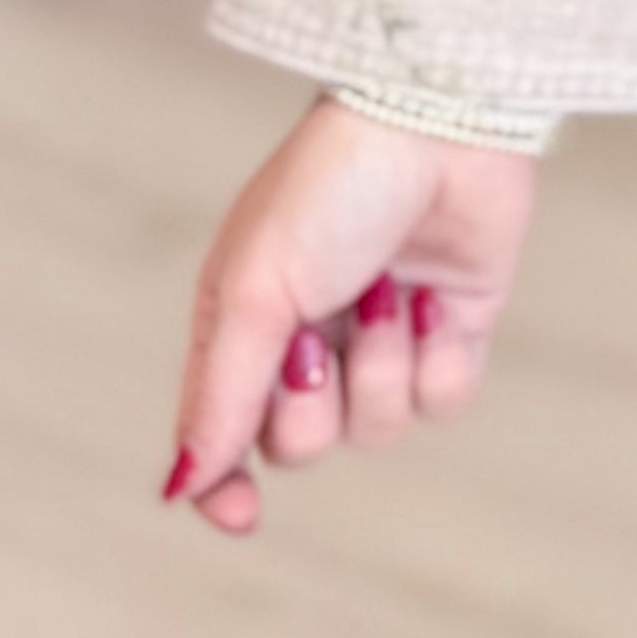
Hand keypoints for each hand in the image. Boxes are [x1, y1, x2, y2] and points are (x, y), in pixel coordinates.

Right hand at [164, 98, 541, 537]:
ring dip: (381, 365)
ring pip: (377, 428)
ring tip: (388, 292)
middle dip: (313, 401)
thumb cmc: (329, 191)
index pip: (221, 435)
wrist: (435, 123)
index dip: (223, 487)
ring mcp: (381, 340)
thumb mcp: (254, 291)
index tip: (240, 514)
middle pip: (300, 445)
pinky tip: (433, 300)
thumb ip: (220, 395)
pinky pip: (443, 402)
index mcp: (242, 326)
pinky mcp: (451, 334)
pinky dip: (439, 358)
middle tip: (320, 334)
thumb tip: (184, 484)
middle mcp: (308, 343)